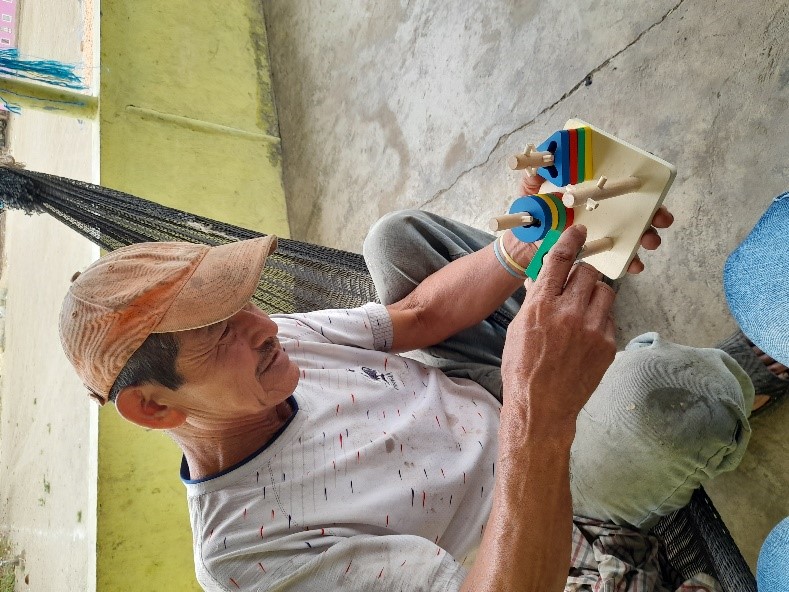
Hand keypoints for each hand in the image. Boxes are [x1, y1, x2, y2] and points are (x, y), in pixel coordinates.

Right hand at [501, 225, 616, 425]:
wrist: (541, 406)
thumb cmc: (522, 368)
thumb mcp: (517, 329)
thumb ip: (533, 301)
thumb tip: (541, 280)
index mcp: (541, 306)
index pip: (560, 260)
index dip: (570, 240)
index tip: (579, 231)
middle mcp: (568, 312)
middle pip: (588, 272)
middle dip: (582, 274)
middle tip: (575, 286)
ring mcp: (591, 329)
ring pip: (604, 291)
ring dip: (594, 294)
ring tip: (582, 310)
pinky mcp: (607, 345)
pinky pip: (609, 318)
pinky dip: (599, 320)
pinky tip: (585, 335)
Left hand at [518, 174, 674, 273]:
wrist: (523, 244)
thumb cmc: (531, 215)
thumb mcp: (531, 193)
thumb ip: (535, 179)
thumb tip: (535, 169)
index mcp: (591, 192)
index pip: (622, 185)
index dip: (641, 187)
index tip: (650, 190)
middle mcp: (603, 210)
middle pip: (638, 209)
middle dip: (654, 214)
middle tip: (659, 219)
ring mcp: (604, 231)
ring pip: (634, 233)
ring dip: (646, 237)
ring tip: (649, 241)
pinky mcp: (599, 252)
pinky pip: (621, 256)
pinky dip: (630, 260)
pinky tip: (633, 264)